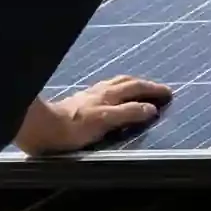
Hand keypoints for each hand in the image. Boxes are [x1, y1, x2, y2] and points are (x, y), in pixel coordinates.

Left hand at [20, 75, 171, 155]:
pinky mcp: (80, 102)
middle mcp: (100, 91)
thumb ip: (127, 113)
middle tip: (160, 90)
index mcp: (108, 94)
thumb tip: (151, 108)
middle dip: (145, 85)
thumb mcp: (104, 122)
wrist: (41, 128)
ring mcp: (89, 95)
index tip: (169, 93)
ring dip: (131, 85)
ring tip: (140, 90)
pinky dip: (118, 91)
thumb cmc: (72, 128)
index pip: (136, 87)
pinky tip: (113, 98)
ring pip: (115, 84)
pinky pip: (106, 91)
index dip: (153, 90)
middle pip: (127, 82)